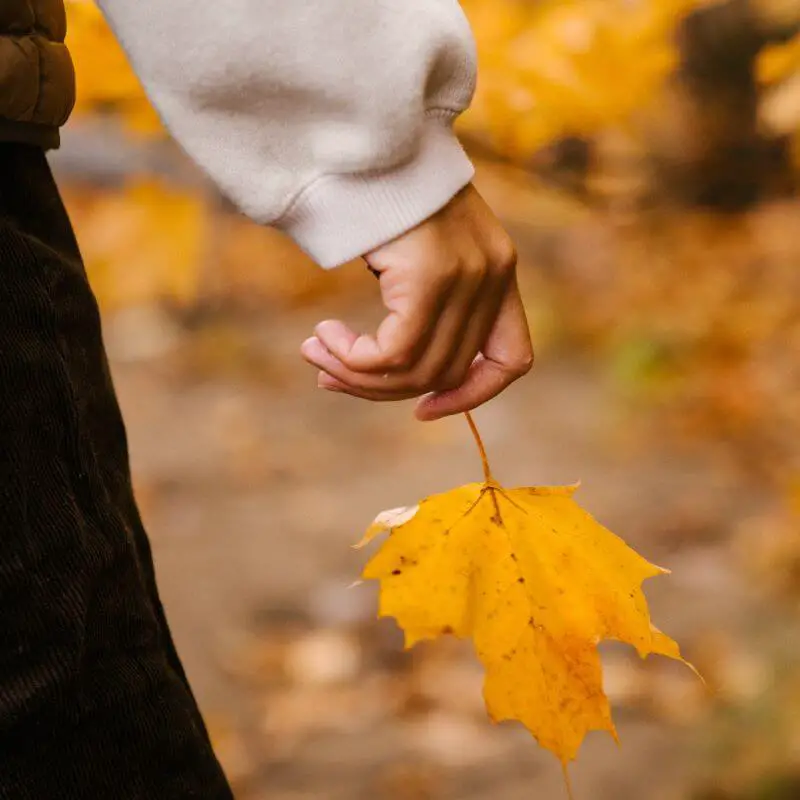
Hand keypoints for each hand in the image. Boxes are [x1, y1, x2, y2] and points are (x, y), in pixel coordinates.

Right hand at [300, 184, 532, 420]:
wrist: (370, 135)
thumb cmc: (385, 190)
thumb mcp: (422, 248)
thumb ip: (428, 300)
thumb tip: (393, 362)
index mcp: (500, 272)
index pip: (513, 359)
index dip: (473, 395)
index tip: (424, 409)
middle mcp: (493, 276)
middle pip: (445, 372)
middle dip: (382, 388)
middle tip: (330, 375)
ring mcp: (467, 276)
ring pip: (416, 369)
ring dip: (358, 375)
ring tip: (317, 355)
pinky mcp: (431, 276)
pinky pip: (394, 352)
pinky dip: (354, 359)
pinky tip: (323, 338)